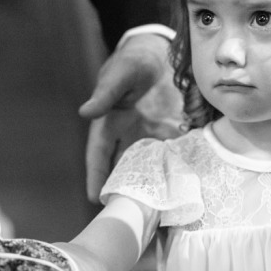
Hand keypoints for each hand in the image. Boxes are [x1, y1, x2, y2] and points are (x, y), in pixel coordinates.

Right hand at [79, 33, 182, 200]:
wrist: (164, 54)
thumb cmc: (133, 62)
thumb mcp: (120, 74)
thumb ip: (106, 93)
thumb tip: (85, 112)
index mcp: (111, 125)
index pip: (99, 155)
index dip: (96, 176)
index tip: (94, 199)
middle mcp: (131, 137)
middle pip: (125, 170)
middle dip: (125, 192)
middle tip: (127, 215)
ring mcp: (154, 138)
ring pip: (150, 169)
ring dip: (153, 187)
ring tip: (157, 210)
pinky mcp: (175, 134)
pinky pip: (176, 156)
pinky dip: (179, 171)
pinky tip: (185, 186)